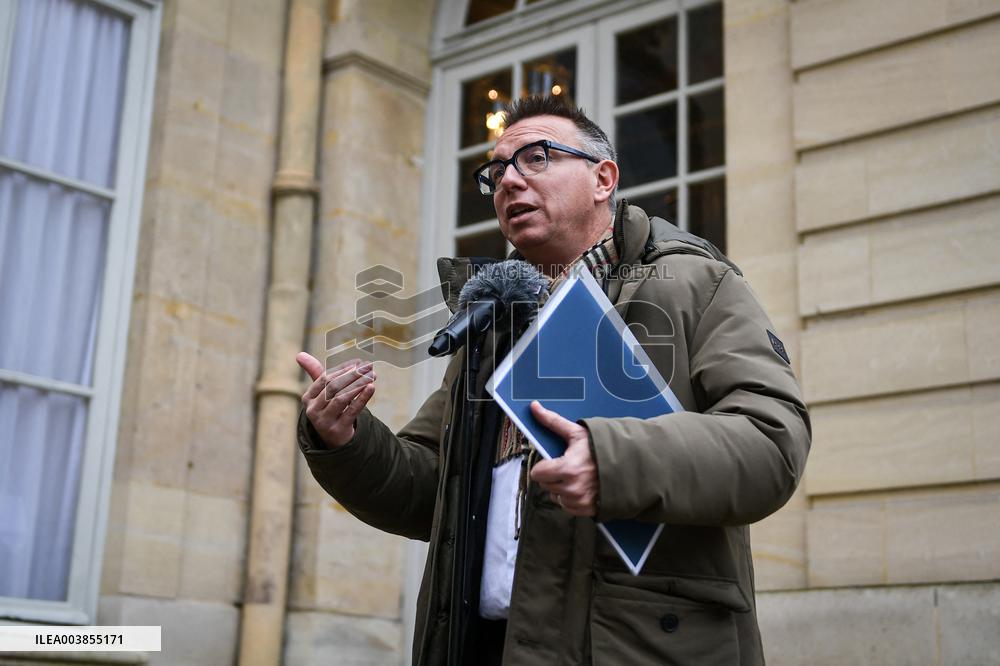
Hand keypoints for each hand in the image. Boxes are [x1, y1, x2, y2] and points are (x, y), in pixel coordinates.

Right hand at [297, 352, 375, 448]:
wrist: (334, 439)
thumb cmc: (328, 409)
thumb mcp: (321, 392)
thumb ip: (314, 373)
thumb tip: (299, 354)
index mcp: (307, 398)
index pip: (325, 378)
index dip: (342, 369)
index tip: (358, 362)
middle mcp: (313, 410)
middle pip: (334, 387)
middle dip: (352, 375)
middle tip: (368, 366)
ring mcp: (324, 422)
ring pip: (342, 398)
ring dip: (358, 384)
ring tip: (372, 375)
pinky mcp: (338, 430)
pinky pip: (352, 411)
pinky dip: (362, 398)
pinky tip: (371, 387)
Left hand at [528, 401, 597, 516]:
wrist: (629, 464)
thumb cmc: (602, 447)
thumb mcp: (577, 432)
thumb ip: (553, 421)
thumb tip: (534, 407)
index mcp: (567, 468)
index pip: (537, 473)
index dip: (544, 465)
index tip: (553, 461)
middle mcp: (572, 488)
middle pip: (545, 485)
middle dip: (552, 476)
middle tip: (568, 466)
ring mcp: (580, 501)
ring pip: (556, 496)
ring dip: (561, 488)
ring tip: (576, 477)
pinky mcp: (586, 510)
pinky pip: (567, 506)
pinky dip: (571, 499)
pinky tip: (582, 487)